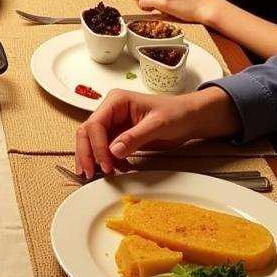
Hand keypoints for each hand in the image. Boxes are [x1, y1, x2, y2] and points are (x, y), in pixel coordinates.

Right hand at [75, 86, 240, 178]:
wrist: (189, 117)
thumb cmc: (176, 113)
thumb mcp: (157, 124)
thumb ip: (134, 136)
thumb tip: (114, 150)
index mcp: (116, 101)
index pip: (95, 124)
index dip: (97, 146)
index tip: (106, 164)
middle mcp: (111, 111)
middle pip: (87, 132)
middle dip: (86, 153)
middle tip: (89, 173)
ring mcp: (114, 124)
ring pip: (93, 142)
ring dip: (94, 159)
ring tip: (100, 175)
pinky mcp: (120, 135)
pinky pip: (106, 149)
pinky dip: (108, 161)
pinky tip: (118, 169)